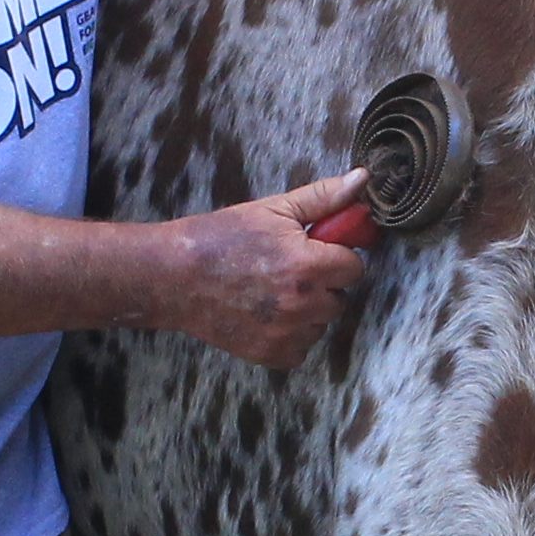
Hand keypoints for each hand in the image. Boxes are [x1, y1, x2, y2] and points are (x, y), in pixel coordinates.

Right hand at [156, 173, 374, 366]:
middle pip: (340, 298)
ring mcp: (286, 334)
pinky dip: (290, 336)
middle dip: (323, 284)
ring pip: (321, 324)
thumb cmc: (221, 238)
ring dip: (308, 312)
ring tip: (273, 292)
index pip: (354, 267)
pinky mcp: (269, 354)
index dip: (336, 256)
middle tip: (289, 270)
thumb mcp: (273, 209)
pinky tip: (267, 315)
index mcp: (307, 265)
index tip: (314, 252)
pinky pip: (300, 349)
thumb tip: (361, 181)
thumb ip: (324, 198)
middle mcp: (302, 305)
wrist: (173, 276)